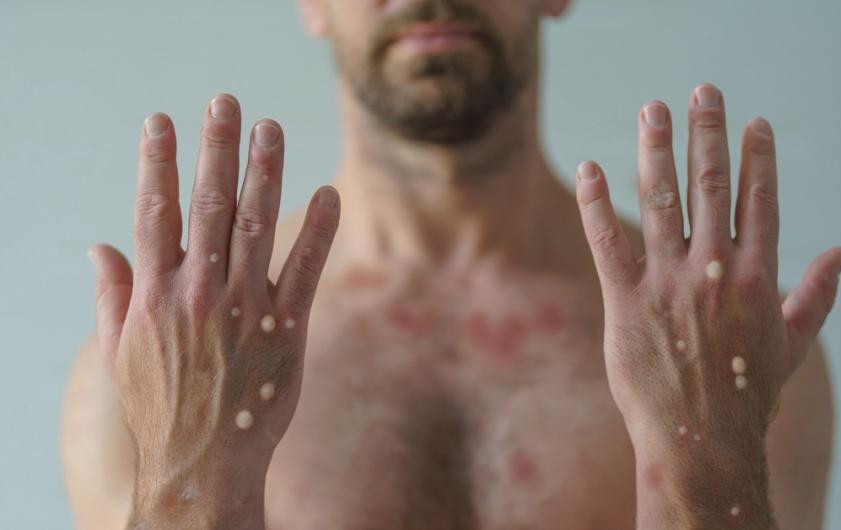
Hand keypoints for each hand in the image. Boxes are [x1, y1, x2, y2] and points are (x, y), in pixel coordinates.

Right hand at [88, 95, 339, 526]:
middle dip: (216, 149)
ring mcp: (245, 310)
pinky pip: (305, 270)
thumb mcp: (120, 352)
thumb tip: (99, 245)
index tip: (162, 121)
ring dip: (266, 172)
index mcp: (155, 295)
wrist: (203, 463)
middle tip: (225, 102)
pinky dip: (319, 230)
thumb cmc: (159, 405)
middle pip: (209, 206)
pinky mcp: (286, 330)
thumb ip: (112, 294)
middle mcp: (199, 293)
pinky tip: (329, 194)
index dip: (157, 163)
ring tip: (271, 129)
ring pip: (257, 227)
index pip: (155, 213)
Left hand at [575, 84, 840, 526]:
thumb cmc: (749, 395)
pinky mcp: (626, 303)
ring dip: (654, 150)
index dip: (757, 157)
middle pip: (710, 186)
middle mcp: (714, 271)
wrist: (703, 441)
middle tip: (702, 92)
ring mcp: (668, 284)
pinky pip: (607, 242)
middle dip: (707, 134)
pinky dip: (595, 203)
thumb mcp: (794, 344)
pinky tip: (591, 168)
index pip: (759, 201)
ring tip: (652, 110)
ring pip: (659, 201)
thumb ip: (818, 294)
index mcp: (758, 278)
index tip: (754, 122)